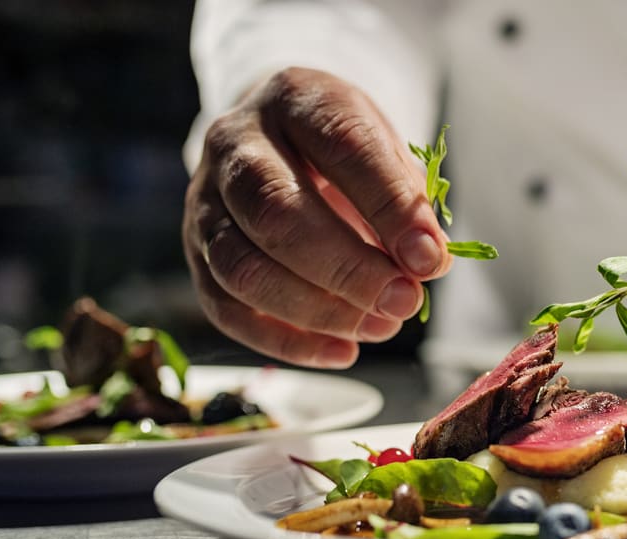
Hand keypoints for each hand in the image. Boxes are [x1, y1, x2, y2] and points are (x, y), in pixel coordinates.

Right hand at [182, 68, 450, 367]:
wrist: (278, 140)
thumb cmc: (341, 151)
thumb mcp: (383, 150)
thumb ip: (405, 198)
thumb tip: (425, 263)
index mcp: (294, 99)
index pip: (340, 146)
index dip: (388, 206)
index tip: (430, 258)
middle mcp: (235, 144)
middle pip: (276, 213)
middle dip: (347, 268)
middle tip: (403, 301)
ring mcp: (204, 201)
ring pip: (243, 268)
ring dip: (318, 310)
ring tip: (381, 327)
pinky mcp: (195, 254)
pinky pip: (227, 309)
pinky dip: (287, 342)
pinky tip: (342, 351)